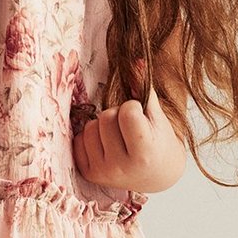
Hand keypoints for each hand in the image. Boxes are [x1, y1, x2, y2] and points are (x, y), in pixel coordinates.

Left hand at [72, 60, 186, 194]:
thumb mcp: (158, 116)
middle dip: (117, 115)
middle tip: (129, 128)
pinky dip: (90, 137)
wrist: (157, 177)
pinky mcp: (88, 174)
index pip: (127, 111)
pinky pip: (78, 140)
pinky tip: (105, 145)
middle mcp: (120, 166)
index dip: (134, 108)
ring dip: (102, 126)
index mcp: (143, 153)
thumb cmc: (160, 142)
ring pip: (90, 127)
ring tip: (118, 136)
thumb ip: (145, 88)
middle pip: (106, 117)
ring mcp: (102, 172)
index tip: (142, 119)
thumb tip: (135, 61)